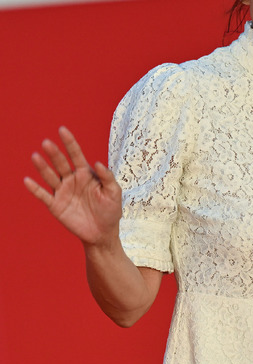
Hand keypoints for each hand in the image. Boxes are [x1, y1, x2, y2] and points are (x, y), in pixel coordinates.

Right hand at [24, 126, 121, 246]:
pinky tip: (27, 180)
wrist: (102, 233)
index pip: (76, 154)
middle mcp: (72, 180)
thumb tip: (97, 162)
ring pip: (50, 176)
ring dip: (42, 167)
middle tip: (47, 143)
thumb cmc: (110, 211)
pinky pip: (43, 195)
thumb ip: (108, 177)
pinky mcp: (56, 205)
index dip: (69, 142)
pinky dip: (35, 189)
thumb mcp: (114, 193)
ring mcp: (63, 192)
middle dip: (54, 153)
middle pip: (61, 163)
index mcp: (86, 174)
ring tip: (35, 156)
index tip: (62, 130)